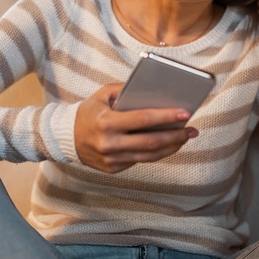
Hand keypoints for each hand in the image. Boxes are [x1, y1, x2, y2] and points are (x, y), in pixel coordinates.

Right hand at [74, 83, 197, 172]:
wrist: (66, 138)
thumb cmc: (89, 112)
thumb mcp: (102, 94)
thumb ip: (125, 90)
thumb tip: (154, 91)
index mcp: (106, 122)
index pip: (143, 119)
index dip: (167, 117)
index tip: (186, 113)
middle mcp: (109, 143)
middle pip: (151, 142)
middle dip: (175, 136)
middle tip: (193, 130)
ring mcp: (112, 159)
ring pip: (149, 156)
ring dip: (171, 147)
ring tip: (186, 137)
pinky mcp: (114, 169)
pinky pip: (141, 161)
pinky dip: (157, 152)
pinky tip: (169, 144)